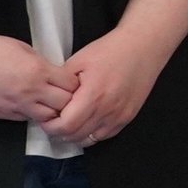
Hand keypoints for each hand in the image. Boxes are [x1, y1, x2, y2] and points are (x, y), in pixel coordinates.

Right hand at [0, 30, 71, 125]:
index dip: (75, 85)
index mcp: (37, 71)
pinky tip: (28, 106)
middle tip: (66, 97)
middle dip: (69, 102)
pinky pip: (25, 119)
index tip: (72, 82)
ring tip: (48, 104)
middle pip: (65, 105)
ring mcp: (15, 106)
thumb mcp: (18, 47)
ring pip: (47, 118)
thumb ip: (38, 62)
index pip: (71, 85)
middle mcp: (30, 92)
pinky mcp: (1, 115)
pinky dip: (31, 114)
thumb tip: (51, 71)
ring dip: (51, 112)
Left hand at [43, 24, 171, 147]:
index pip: (65, 126)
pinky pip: (105, 136)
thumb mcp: (78, 61)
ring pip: (90, 139)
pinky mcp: (128, 117)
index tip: (44, 119)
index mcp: (92, 95)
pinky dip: (92, 134)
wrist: (142, 48)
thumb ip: (62, 84)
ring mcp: (119, 116)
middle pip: (76, 135)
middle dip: (59, 132)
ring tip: (68, 123)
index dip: (50, 126)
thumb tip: (49, 100)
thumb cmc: (110, 51)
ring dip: (75, 135)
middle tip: (52, 122)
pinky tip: (86, 123)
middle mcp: (107, 110)